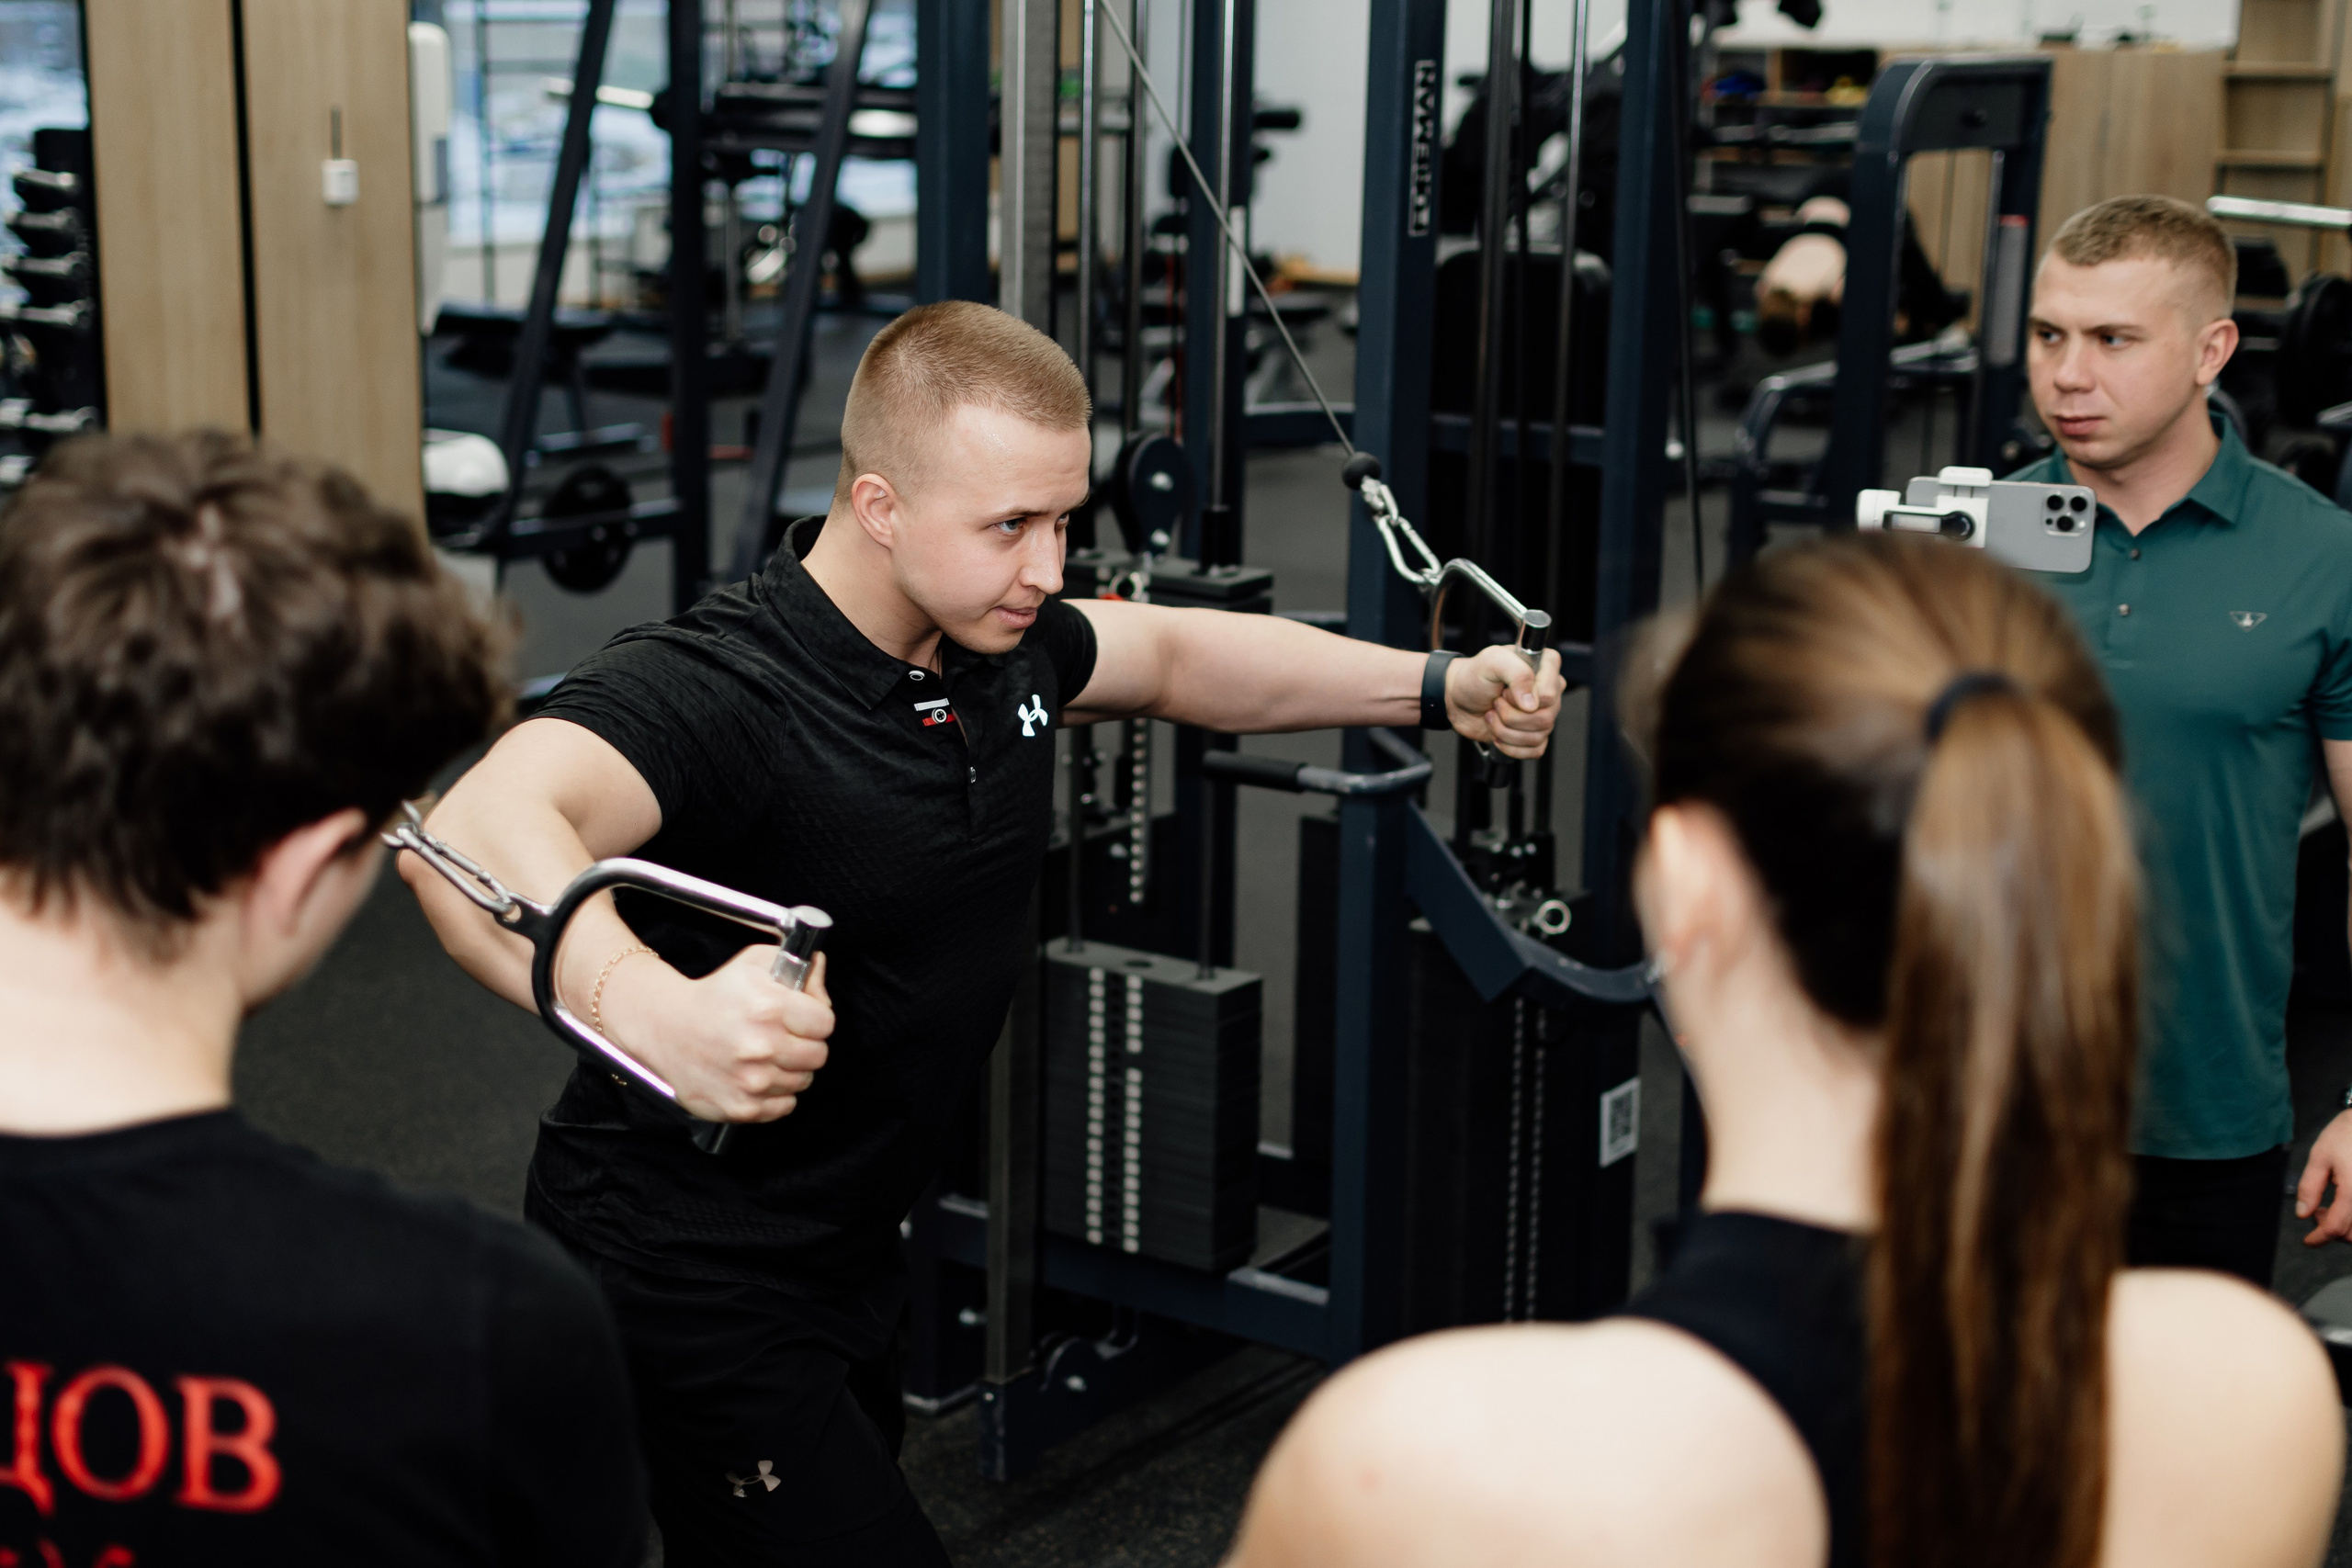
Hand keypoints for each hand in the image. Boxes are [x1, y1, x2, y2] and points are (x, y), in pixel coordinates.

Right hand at [604, 947, 833, 1124]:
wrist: (666, 1029)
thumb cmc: (714, 995)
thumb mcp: (754, 964)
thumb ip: (797, 967)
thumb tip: (820, 969)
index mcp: (769, 1007)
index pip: (826, 1022)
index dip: (816, 1018)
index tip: (802, 1017)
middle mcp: (762, 1046)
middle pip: (819, 1055)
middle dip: (806, 1044)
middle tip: (784, 1037)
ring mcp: (751, 1081)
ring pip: (803, 1081)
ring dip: (790, 1069)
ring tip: (765, 1055)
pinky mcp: (741, 1107)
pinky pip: (784, 1106)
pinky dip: (776, 1093)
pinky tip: (757, 1075)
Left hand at [1446, 645, 1564, 758]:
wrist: (1459, 700)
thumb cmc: (1474, 676)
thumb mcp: (1492, 661)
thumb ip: (1517, 673)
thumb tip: (1532, 704)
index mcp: (1545, 666)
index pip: (1549, 694)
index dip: (1523, 697)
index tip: (1505, 691)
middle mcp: (1549, 690)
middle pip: (1545, 718)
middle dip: (1510, 716)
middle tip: (1496, 703)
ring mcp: (1543, 713)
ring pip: (1538, 736)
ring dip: (1505, 731)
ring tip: (1493, 715)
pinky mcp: (1534, 734)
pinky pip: (1535, 750)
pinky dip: (1510, 746)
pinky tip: (1498, 733)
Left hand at [2296, 1108, 2351, 1244]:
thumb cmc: (2347, 1133)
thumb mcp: (2320, 1157)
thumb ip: (2310, 1187)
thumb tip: (2303, 1214)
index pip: (2337, 1228)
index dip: (2319, 1238)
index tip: (2308, 1241)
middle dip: (2332, 1230)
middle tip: (2316, 1212)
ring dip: (2346, 1226)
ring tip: (2329, 1206)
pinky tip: (2345, 1201)